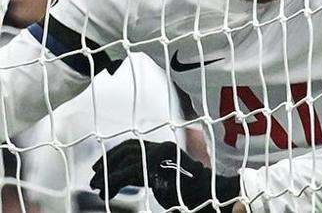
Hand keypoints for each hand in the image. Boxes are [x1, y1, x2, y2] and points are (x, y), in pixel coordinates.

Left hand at [90, 140, 240, 211]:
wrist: (210, 195)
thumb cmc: (191, 191)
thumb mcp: (166, 179)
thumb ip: (151, 173)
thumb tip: (130, 176)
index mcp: (163, 149)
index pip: (132, 145)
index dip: (112, 155)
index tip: (99, 168)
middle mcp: (162, 148)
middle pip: (127, 148)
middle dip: (107, 161)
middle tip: (93, 177)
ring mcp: (162, 157)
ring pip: (126, 159)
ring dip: (107, 173)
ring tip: (97, 186)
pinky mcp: (160, 170)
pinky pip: (130, 173)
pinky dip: (114, 183)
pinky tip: (107, 193)